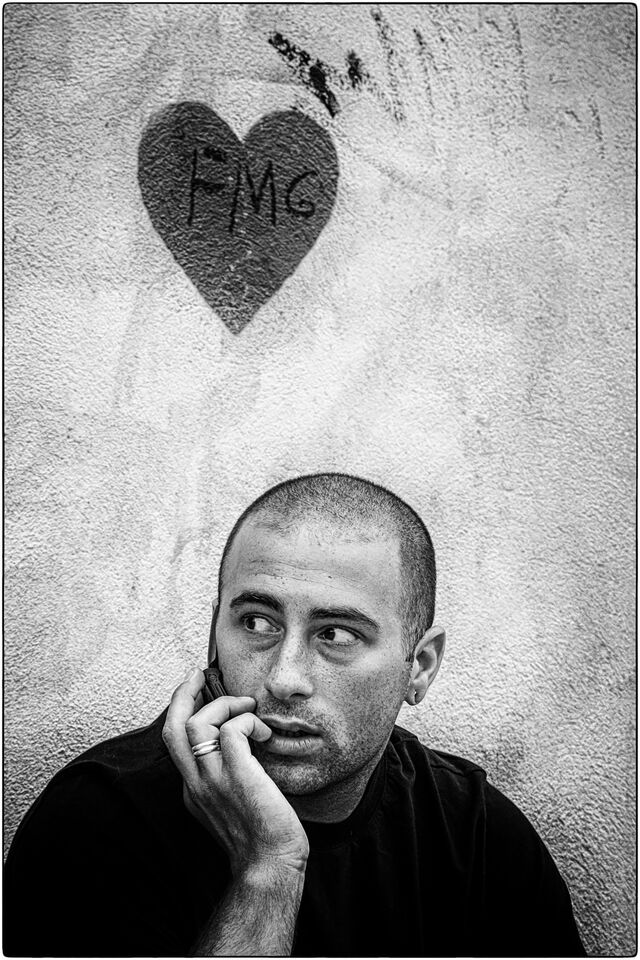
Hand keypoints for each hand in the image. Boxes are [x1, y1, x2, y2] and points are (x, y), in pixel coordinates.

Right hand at [162, 668, 308, 878]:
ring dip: (224, 705)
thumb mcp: (232, 805)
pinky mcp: (237, 776)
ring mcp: (213, 780)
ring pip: (197, 723)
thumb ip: (228, 778)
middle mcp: (196, 783)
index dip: (185, 711)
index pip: (177, 741)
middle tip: (200, 675)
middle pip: (173, 727)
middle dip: (183, 693)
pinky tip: (262, 732)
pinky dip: (246, 721)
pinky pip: (231, 730)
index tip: (197, 693)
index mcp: (193, 789)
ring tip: (247, 709)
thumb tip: (246, 746)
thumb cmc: (261, 838)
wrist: (270, 865)